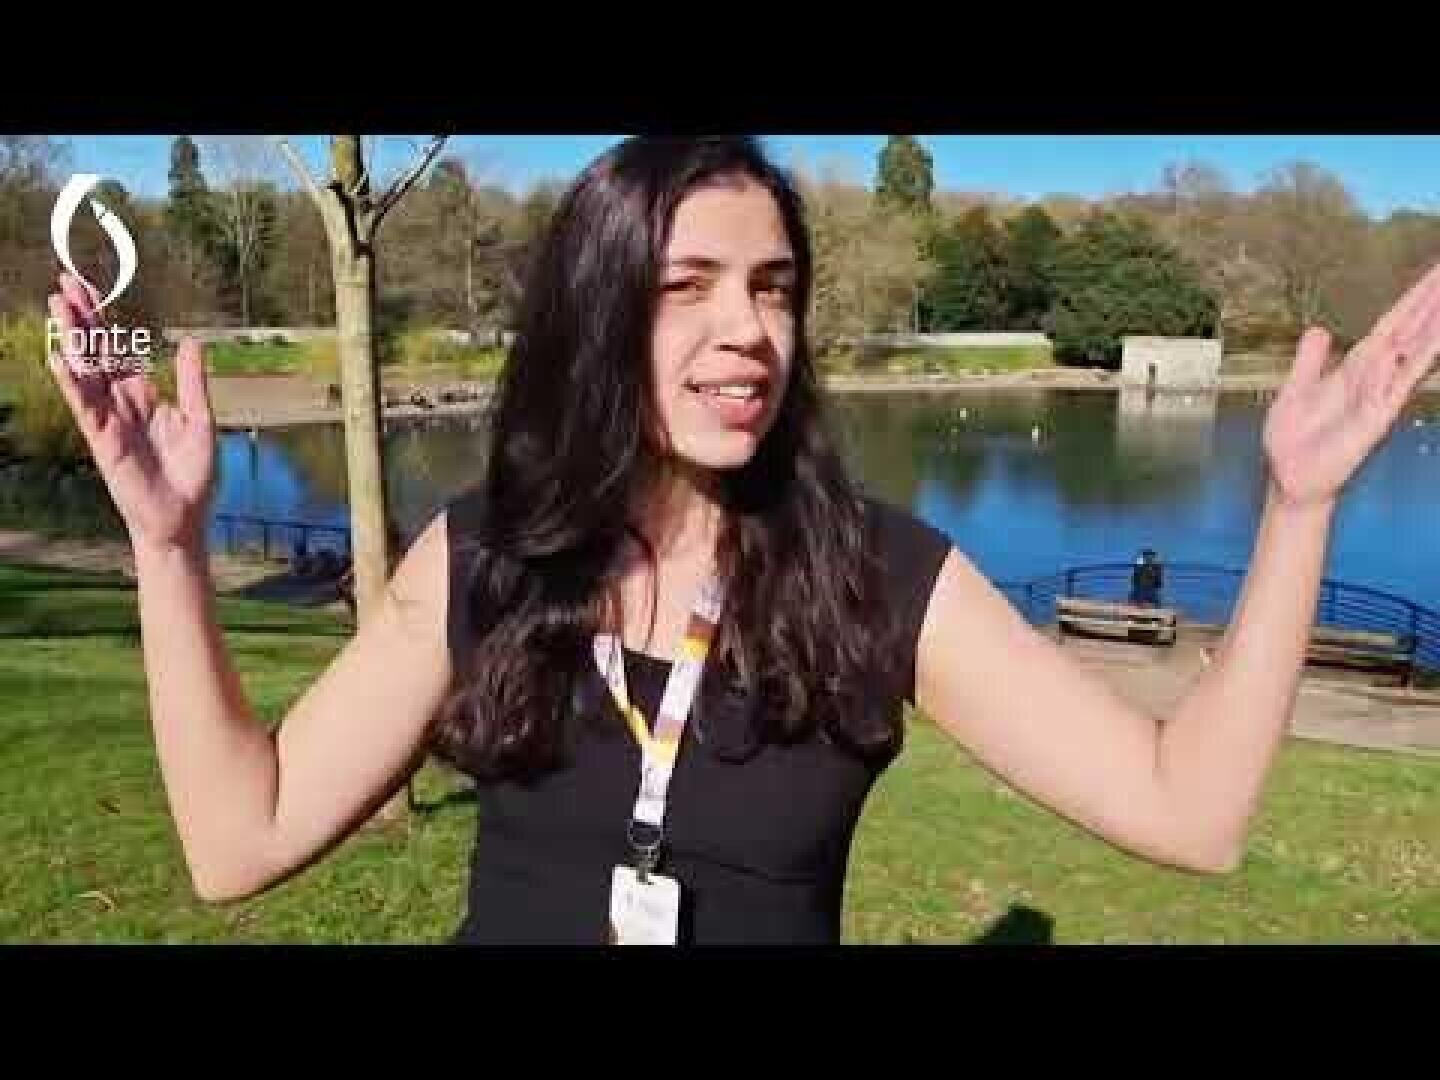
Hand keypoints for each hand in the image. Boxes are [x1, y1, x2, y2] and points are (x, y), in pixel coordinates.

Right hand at [46, 273, 215, 550]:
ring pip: (86, 372)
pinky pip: (85, 406)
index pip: (118, 349)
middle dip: (81, 318)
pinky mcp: (104, 440)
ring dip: (72, 339)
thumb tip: (191, 340)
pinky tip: (59, 357)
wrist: (184, 517)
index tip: (88, 288)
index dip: (103, 319)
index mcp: (144, 394)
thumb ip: (192, 381)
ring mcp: (109, 419)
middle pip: (96, 352)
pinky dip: (73, 382)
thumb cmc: (193, 474)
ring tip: (56, 307)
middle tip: (62, 282)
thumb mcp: (201, 420)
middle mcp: (121, 402)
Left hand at [1263, 263, 1439, 508]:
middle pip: (1410, 331)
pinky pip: (1394, 388)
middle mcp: (1374, 377)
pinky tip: (1420, 344)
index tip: (1436, 272)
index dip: (1412, 299)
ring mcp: (1378, 397)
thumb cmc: (1293, 439)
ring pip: (1412, 354)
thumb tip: (1319, 330)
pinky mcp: (1374, 420)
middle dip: (1431, 302)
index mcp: (1355, 367)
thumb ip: (1309, 360)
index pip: (1391, 325)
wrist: (1287, 477)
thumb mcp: (1296, 388)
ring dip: (1432, 327)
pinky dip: (1404, 367)